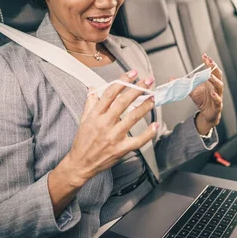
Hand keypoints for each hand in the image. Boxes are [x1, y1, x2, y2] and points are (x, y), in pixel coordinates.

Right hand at [48, 70, 156, 214]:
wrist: (80, 164)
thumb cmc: (82, 141)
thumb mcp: (83, 119)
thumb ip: (90, 102)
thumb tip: (93, 88)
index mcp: (95, 115)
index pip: (110, 93)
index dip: (123, 81)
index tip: (133, 73)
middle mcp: (104, 124)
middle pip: (123, 102)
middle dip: (138, 89)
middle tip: (148, 81)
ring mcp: (113, 137)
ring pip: (133, 118)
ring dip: (145, 106)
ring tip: (153, 98)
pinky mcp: (121, 149)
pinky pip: (138, 140)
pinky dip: (148, 133)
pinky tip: (155, 124)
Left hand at [189, 54, 223, 134]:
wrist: (206, 114)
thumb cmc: (202, 100)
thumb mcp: (191, 90)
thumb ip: (183, 84)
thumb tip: (172, 79)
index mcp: (210, 82)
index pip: (212, 70)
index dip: (209, 63)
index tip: (204, 56)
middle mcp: (215, 87)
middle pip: (218, 75)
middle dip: (214, 68)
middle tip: (209, 62)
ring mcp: (218, 95)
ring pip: (219, 86)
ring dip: (215, 80)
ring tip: (209, 76)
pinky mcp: (217, 105)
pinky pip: (218, 100)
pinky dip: (216, 96)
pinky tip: (212, 93)